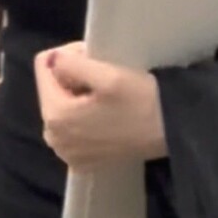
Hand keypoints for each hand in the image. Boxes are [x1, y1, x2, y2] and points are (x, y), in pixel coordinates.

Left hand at [35, 44, 166, 169]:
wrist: (173, 133)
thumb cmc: (142, 102)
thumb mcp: (109, 75)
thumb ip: (71, 63)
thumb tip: (53, 60)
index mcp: (55, 116)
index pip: (45, 66)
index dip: (70, 55)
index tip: (96, 59)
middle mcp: (53, 138)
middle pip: (51, 89)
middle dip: (72, 77)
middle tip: (104, 76)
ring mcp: (66, 153)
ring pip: (61, 108)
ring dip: (78, 97)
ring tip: (107, 96)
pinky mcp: (81, 161)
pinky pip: (71, 129)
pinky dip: (83, 118)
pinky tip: (105, 116)